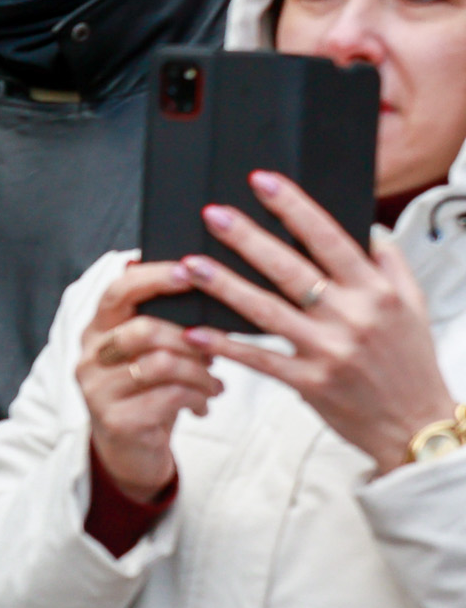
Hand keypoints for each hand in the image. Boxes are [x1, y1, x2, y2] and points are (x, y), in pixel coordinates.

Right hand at [77, 260, 221, 500]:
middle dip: (192, 338)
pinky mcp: (115, 420)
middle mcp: (91, 357)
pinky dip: (197, 397)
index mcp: (98, 331)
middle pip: (144, 329)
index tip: (189, 271)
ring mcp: (98, 390)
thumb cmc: (147, 394)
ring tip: (214, 383)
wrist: (129, 452)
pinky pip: (168, 397)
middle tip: (216, 350)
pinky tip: (203, 403)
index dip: (154, 277)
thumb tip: (213, 294)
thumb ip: (166, 326)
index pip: (117, 292)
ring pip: (161, 364)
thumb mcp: (150, 356)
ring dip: (201, 373)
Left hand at [182, 173, 458, 472]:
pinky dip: (226, 345)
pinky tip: (195, 330)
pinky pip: (260, 360)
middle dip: (247, 237)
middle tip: (212, 214)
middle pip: (290, 268)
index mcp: (378, 291)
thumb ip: (390, 265)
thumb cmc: (411, 364)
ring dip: (224, 286)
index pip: (330, 237)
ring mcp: (329, 350)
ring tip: (190, 264)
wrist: (417, 425)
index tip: (263, 182)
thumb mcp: (414, 307)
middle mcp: (353, 316)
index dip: (294, 207)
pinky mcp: (310, 383)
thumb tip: (367, 229)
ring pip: (266, 311)